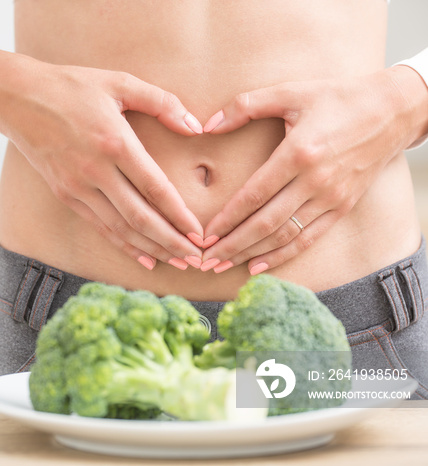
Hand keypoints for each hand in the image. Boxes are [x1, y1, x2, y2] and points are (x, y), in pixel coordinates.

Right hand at [0, 45, 204, 269]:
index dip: (180, 215)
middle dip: (172, 242)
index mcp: (114, 142)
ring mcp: (77, 187)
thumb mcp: (120, 82)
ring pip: (120, 229)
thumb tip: (196, 127)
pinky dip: (124, 245)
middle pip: (140, 218)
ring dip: (152, 249)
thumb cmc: (71, 86)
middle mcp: (95, 171)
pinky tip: (145, 257)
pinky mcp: (66, 195)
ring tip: (178, 263)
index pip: (155, 188)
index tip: (200, 233)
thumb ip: (162, 102)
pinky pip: (100, 227)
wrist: (17, 98)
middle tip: (197, 259)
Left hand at [199, 66, 427, 274]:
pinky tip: (258, 266)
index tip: (204, 234)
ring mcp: (332, 197)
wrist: (394, 110)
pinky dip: (282, 255)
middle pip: (266, 222)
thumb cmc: (338, 97)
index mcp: (299, 153)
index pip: (254, 194)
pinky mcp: (343, 207)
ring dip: (251, 254)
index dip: (227, 218)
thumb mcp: (291, 92)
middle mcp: (316, 180)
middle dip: (232, 244)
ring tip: (223, 265)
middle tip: (205, 260)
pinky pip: (309, 238)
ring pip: (285, 235)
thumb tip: (207, 124)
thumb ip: (246, 105)